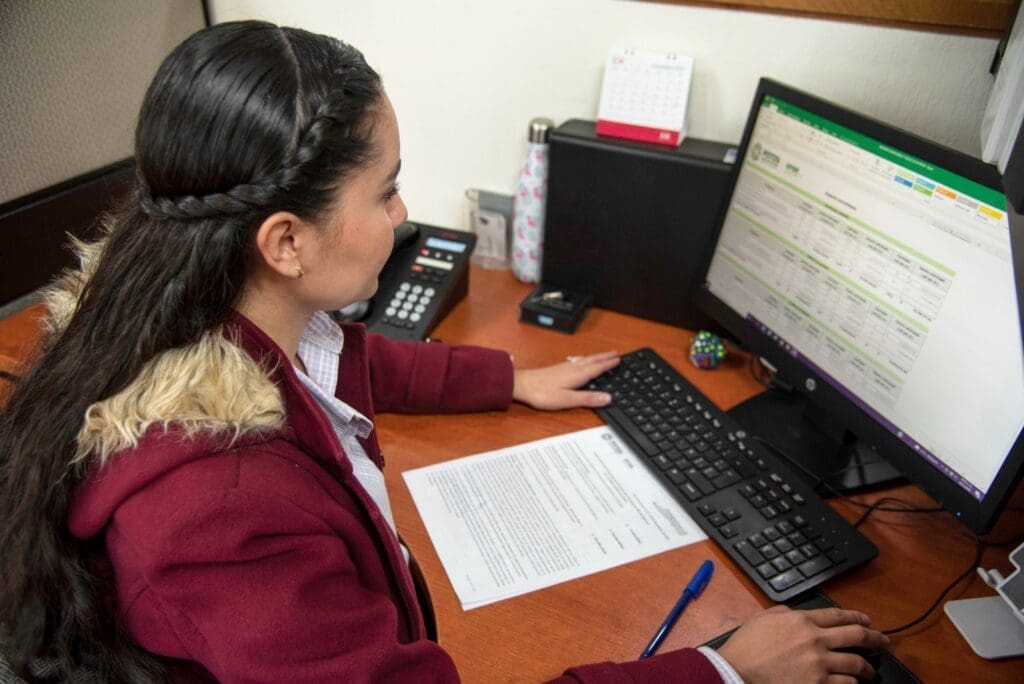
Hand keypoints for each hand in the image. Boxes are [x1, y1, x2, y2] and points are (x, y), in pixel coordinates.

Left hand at [512, 351, 618, 410]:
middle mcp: (572, 368)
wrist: (522, 385)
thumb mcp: (568, 400)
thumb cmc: (542, 393)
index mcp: (578, 375)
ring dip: (596, 357)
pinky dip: (585, 359)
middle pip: (592, 360)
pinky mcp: (557, 369)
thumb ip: (588, 399)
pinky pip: (577, 361)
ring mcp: (564, 367)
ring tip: (603, 355)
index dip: (609, 364)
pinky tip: (580, 361)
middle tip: (616, 353)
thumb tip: (607, 398)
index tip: (619, 359)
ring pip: (584, 359)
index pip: (598, 367)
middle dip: (605, 357)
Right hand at [717, 606, 889, 683]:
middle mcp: (815, 640)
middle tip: (884, 641)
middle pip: (856, 635)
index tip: (867, 621)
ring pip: (857, 663)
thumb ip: (785, 613)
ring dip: (868, 668)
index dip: (857, 616)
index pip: (838, 615)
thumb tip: (798, 614)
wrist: (737, 671)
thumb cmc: (746, 647)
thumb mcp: (763, 618)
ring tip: (871, 672)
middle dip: (875, 638)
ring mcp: (819, 664)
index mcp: (802, 621)